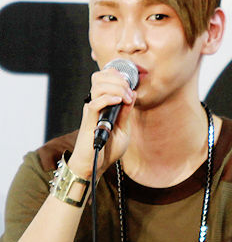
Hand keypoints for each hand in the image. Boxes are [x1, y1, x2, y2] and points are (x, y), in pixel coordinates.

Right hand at [67, 64, 135, 180]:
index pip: (104, 79)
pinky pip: (95, 104)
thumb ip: (126, 112)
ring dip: (116, 88)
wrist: (96, 166)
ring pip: (97, 86)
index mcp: (103, 104)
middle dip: (118, 80)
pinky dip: (108, 99)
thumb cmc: (108, 149)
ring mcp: (91, 112)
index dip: (116, 75)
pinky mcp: (89, 122)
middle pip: (99, 78)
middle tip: (129, 93)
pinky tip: (119, 101)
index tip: (130, 85)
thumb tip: (133, 93)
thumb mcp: (123, 128)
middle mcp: (95, 105)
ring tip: (126, 99)